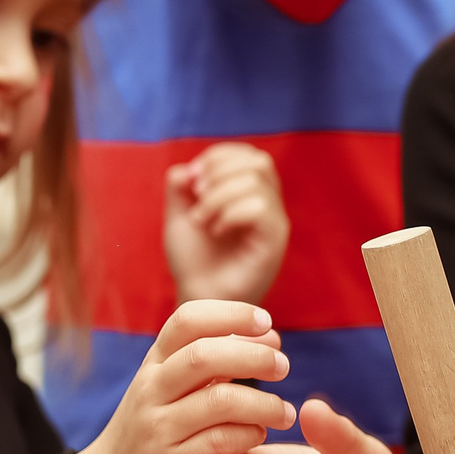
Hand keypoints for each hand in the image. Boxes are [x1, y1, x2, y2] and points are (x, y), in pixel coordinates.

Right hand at [69, 300, 295, 453]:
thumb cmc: (155, 428)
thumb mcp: (168, 388)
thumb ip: (210, 364)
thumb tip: (267, 337)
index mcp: (154, 363)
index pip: (187, 320)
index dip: (230, 314)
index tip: (266, 322)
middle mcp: (152, 390)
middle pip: (204, 356)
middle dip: (253, 356)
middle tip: (284, 366)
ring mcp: (159, 427)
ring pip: (220, 401)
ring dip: (264, 403)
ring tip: (284, 412)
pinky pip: (222, 441)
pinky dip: (250, 435)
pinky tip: (260, 436)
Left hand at [162, 142, 289, 306]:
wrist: (197, 298)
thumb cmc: (193, 260)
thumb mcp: (180, 214)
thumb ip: (182, 185)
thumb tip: (190, 168)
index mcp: (252, 196)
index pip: (249, 155)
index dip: (219, 156)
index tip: (192, 180)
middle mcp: (269, 207)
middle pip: (259, 162)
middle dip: (220, 170)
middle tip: (197, 195)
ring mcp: (274, 225)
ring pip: (257, 183)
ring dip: (219, 195)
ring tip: (201, 219)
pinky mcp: (273, 244)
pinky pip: (260, 208)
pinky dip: (230, 212)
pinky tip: (215, 230)